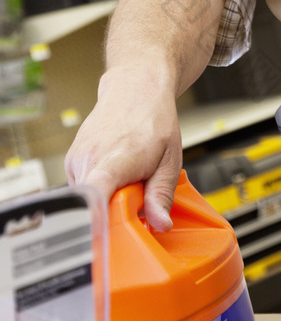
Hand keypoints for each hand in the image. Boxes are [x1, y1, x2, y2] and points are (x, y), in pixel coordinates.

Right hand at [64, 66, 182, 230]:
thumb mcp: (169, 158)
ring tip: (127, 177)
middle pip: (92, 207)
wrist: (135, 88)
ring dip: (107, 199)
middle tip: (136, 199)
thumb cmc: (153, 119)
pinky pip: (83, 188)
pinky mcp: (71, 161)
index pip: (97, 190)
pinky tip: (115, 171)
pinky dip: (99, 188)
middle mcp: (91, 158)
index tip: (101, 232)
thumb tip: (160, 223)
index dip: (96, 215)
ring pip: (87, 199)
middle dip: (112, 214)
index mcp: (118, 157)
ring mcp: (77, 159)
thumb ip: (161, 193)